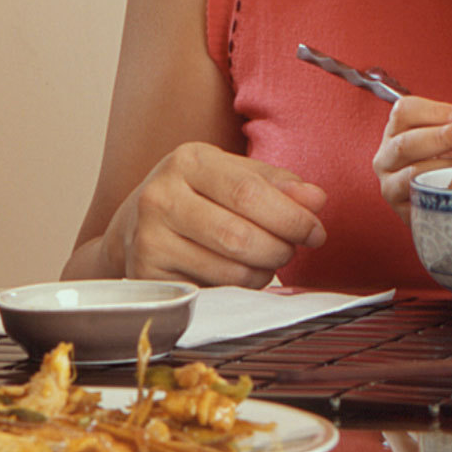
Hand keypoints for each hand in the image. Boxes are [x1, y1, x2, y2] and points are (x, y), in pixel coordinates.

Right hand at [97, 142, 326, 287]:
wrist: (135, 226)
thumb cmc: (197, 197)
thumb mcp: (232, 176)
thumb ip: (277, 185)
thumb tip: (316, 200)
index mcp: (188, 160)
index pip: (249, 193)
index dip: (291, 217)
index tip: (315, 232)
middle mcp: (161, 196)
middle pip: (239, 236)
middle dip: (279, 249)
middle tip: (290, 250)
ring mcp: (149, 239)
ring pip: (229, 269)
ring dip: (262, 273)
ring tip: (264, 262)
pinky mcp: (148, 275)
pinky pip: (212, 291)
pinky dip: (236, 288)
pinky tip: (236, 274)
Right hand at [371, 96, 451, 210]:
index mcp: (398, 130)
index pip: (405, 110)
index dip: (435, 111)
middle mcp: (387, 155)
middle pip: (406, 141)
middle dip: (442, 136)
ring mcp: (390, 184)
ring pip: (412, 172)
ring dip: (446, 165)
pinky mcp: (401, 209)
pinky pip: (421, 198)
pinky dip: (444, 189)